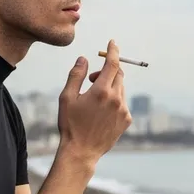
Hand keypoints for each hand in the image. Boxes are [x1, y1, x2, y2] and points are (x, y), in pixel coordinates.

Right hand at [57, 39, 132, 162]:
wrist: (81, 151)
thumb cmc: (71, 124)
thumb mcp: (67, 98)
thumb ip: (76, 75)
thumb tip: (84, 58)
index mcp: (101, 91)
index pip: (112, 63)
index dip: (113, 51)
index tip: (113, 42)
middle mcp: (116, 99)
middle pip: (118, 74)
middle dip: (106, 71)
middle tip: (91, 79)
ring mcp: (123, 110)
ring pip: (120, 88)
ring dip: (110, 86)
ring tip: (94, 98)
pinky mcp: (127, 120)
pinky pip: (123, 102)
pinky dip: (114, 100)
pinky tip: (100, 112)